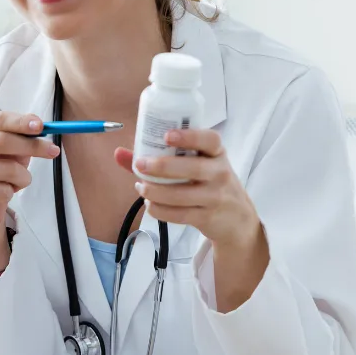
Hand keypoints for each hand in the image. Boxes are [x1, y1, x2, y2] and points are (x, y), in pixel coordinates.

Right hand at [0, 111, 58, 228]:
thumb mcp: (12, 145)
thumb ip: (22, 133)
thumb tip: (39, 126)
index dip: (21, 122)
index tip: (42, 126)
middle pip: (0, 141)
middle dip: (31, 146)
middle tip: (52, 150)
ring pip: (6, 170)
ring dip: (24, 176)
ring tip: (20, 178)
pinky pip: (2, 191)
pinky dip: (12, 192)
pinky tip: (4, 191)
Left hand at [114, 129, 257, 247]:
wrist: (236, 218)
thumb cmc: (209, 183)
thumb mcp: (196, 164)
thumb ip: (158, 157)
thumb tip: (119, 153)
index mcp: (217, 153)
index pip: (209, 140)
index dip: (189, 136)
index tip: (167, 136)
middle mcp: (220, 173)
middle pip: (192, 168)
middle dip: (162, 166)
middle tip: (141, 165)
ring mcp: (215, 196)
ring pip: (181, 195)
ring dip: (155, 191)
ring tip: (141, 187)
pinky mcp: (207, 217)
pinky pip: (178, 214)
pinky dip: (159, 210)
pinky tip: (150, 203)